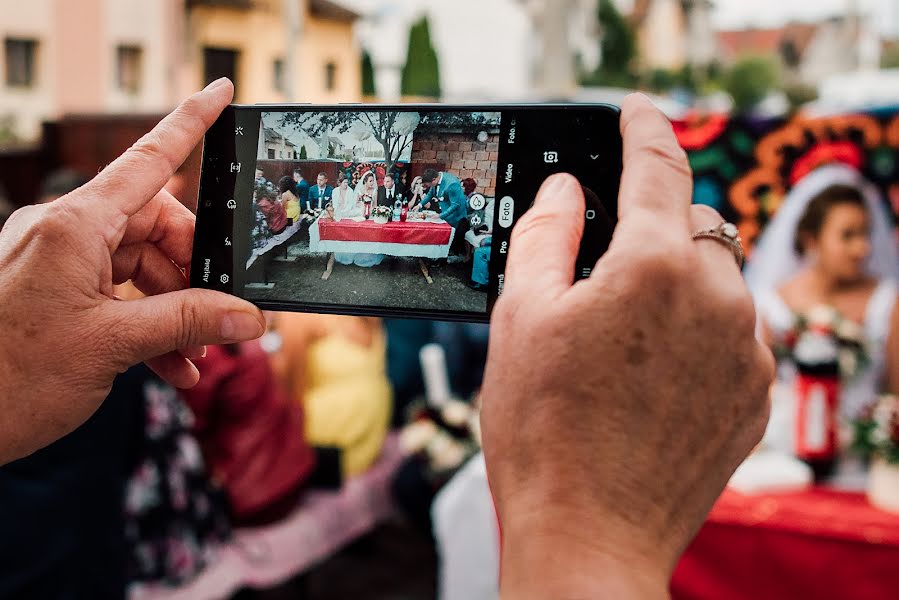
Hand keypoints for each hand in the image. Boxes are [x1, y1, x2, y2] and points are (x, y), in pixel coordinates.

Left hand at [0, 78, 264, 464]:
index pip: (148, 161)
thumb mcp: (112, 345)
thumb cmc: (7, 377)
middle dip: (193, 274)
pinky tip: (169, 366)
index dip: (190, 124)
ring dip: (174, 312)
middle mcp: (64, 233)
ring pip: (140, 268)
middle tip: (219, 315)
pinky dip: (147, 327)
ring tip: (193, 356)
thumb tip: (246, 317)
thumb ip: (187, 322)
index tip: (219, 91)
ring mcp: (56, 263)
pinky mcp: (52, 292)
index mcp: (74, 225)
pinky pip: (117, 295)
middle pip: (155, 228)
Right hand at [480, 94, 773, 597]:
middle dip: (653, 227)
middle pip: (692, 224)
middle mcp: (716, 297)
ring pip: (716, 278)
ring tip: (620, 339)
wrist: (589, 535)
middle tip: (603, 267)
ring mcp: (745, 348)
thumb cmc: (543, 432)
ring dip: (675, 283)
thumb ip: (546, 235)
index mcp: (653, 266)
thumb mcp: (520, 317)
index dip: (644, 128)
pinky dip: (698, 330)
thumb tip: (566, 190)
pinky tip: (651, 374)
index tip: (637, 111)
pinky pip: (733, 331)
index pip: (657, 166)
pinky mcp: (755, 393)